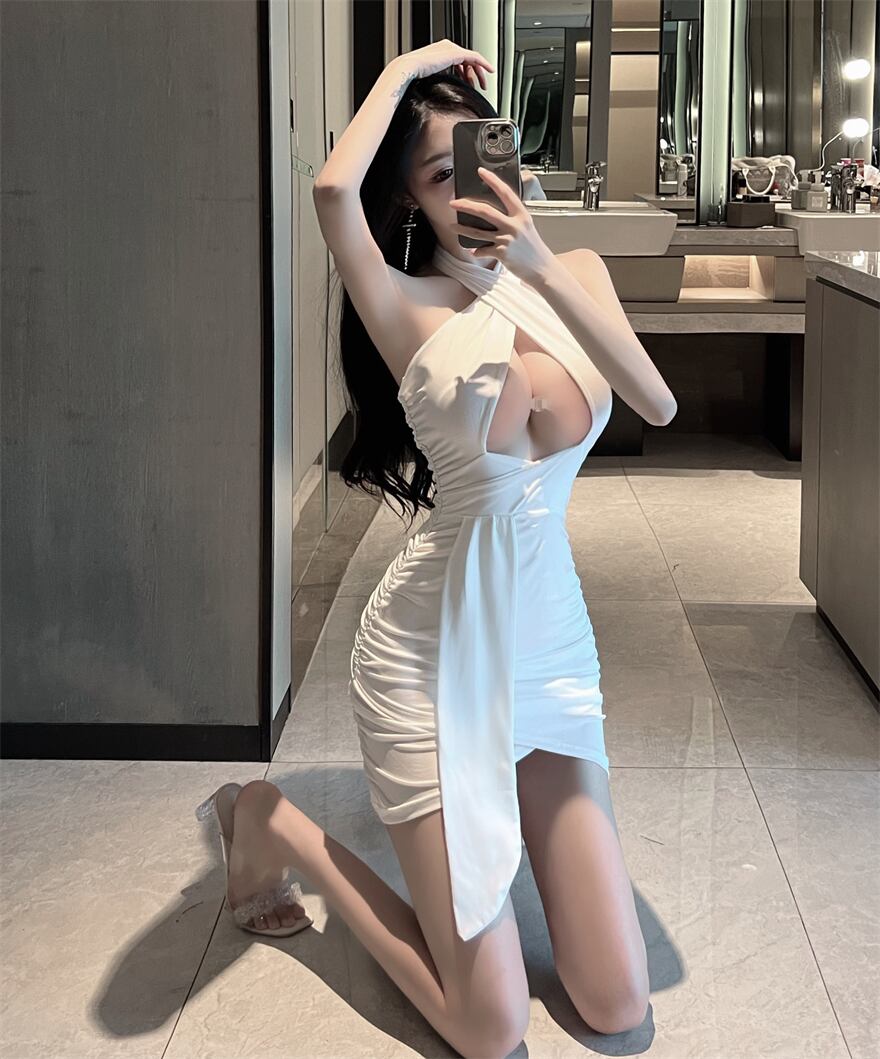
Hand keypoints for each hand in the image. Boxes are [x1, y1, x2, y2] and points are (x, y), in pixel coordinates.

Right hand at [392, 39, 493, 88]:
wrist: (410, 68)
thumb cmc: (415, 77)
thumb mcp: (430, 80)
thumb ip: (438, 82)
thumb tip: (440, 96)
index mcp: (440, 54)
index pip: (458, 61)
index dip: (465, 73)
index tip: (469, 83)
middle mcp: (447, 48)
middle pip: (466, 61)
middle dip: (474, 74)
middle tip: (480, 85)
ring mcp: (452, 49)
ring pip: (472, 59)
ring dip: (479, 72)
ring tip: (483, 84)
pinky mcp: (456, 53)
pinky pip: (475, 58)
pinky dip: (484, 64)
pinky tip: (490, 70)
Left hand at [449, 166, 555, 286]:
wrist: (542, 268)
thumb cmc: (533, 248)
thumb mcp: (526, 227)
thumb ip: (512, 218)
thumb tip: (492, 214)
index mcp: (521, 215)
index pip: (505, 192)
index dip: (492, 180)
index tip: (481, 171)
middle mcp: (514, 225)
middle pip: (485, 211)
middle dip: (466, 205)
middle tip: (453, 202)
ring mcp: (507, 239)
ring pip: (478, 232)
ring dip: (462, 229)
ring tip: (452, 226)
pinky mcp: (502, 254)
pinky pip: (483, 250)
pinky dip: (476, 251)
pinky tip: (473, 251)